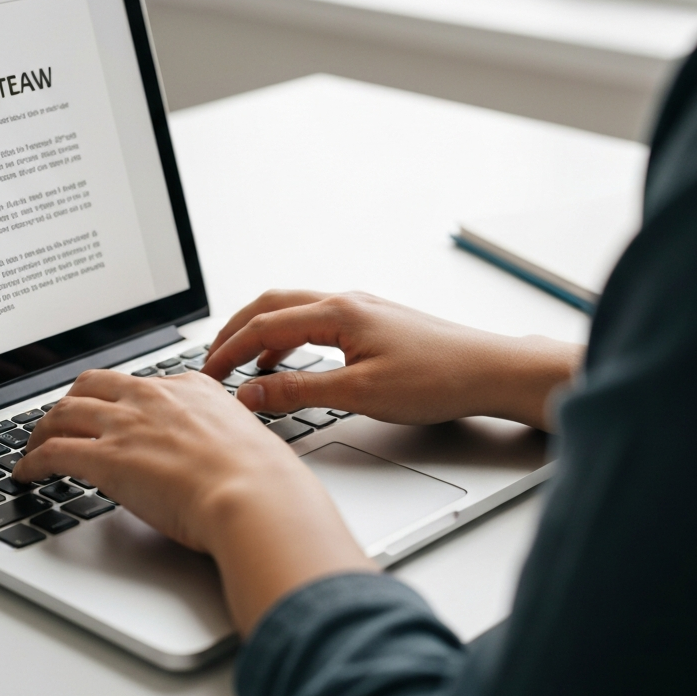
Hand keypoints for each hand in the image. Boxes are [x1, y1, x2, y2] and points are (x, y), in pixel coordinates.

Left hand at [14, 369, 373, 631]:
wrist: (256, 496)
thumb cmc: (262, 479)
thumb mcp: (245, 439)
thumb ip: (221, 437)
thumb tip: (217, 455)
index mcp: (191, 388)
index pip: (141, 383)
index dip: (118, 397)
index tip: (112, 409)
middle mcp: (154, 398)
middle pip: (93, 384)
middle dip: (71, 400)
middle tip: (62, 420)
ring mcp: (127, 424)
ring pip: (63, 412)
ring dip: (42, 429)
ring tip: (34, 445)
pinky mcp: (106, 458)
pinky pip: (52, 452)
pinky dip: (31, 462)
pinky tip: (26, 474)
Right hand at [204, 290, 583, 430]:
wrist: (489, 370)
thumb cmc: (437, 378)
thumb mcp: (360, 394)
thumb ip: (299, 392)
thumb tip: (251, 393)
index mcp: (338, 312)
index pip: (264, 325)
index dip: (229, 350)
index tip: (207, 374)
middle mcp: (346, 301)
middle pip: (272, 306)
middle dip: (236, 331)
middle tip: (212, 361)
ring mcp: (361, 309)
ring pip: (294, 311)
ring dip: (262, 333)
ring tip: (242, 365)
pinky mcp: (373, 322)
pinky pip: (315, 321)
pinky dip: (289, 338)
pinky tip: (290, 362)